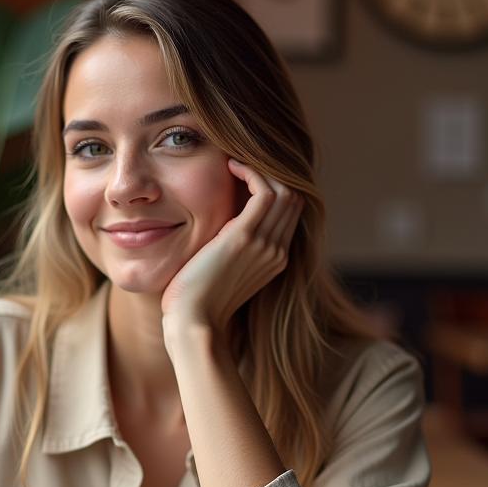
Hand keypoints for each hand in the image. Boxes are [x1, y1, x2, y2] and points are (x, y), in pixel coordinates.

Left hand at [160, 158, 301, 339]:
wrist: (193, 324)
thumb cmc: (195, 304)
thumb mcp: (220, 273)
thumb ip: (229, 251)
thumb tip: (217, 232)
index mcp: (274, 260)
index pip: (289, 213)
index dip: (273, 188)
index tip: (244, 177)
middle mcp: (277, 251)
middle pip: (294, 198)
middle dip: (271, 174)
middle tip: (241, 163)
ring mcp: (265, 245)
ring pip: (285, 191)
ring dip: (261, 169)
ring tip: (235, 162)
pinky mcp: (246, 238)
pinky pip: (265, 192)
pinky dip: (252, 172)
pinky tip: (231, 166)